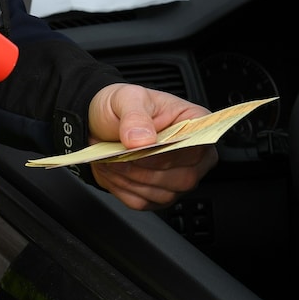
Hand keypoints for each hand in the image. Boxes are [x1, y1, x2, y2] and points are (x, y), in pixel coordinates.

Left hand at [87, 83, 218, 209]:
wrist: (101, 124)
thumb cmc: (122, 107)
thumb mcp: (126, 98)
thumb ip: (135, 116)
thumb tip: (143, 139)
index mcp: (194, 123)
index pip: (197, 147)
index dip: (169, 151)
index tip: (143, 146)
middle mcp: (193, 154)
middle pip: (183, 177)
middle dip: (145, 167)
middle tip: (120, 153)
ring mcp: (178, 178)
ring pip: (162, 193)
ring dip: (131, 178)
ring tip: (111, 160)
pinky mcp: (158, 195)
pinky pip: (143, 202)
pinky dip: (122, 188)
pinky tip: (113, 170)